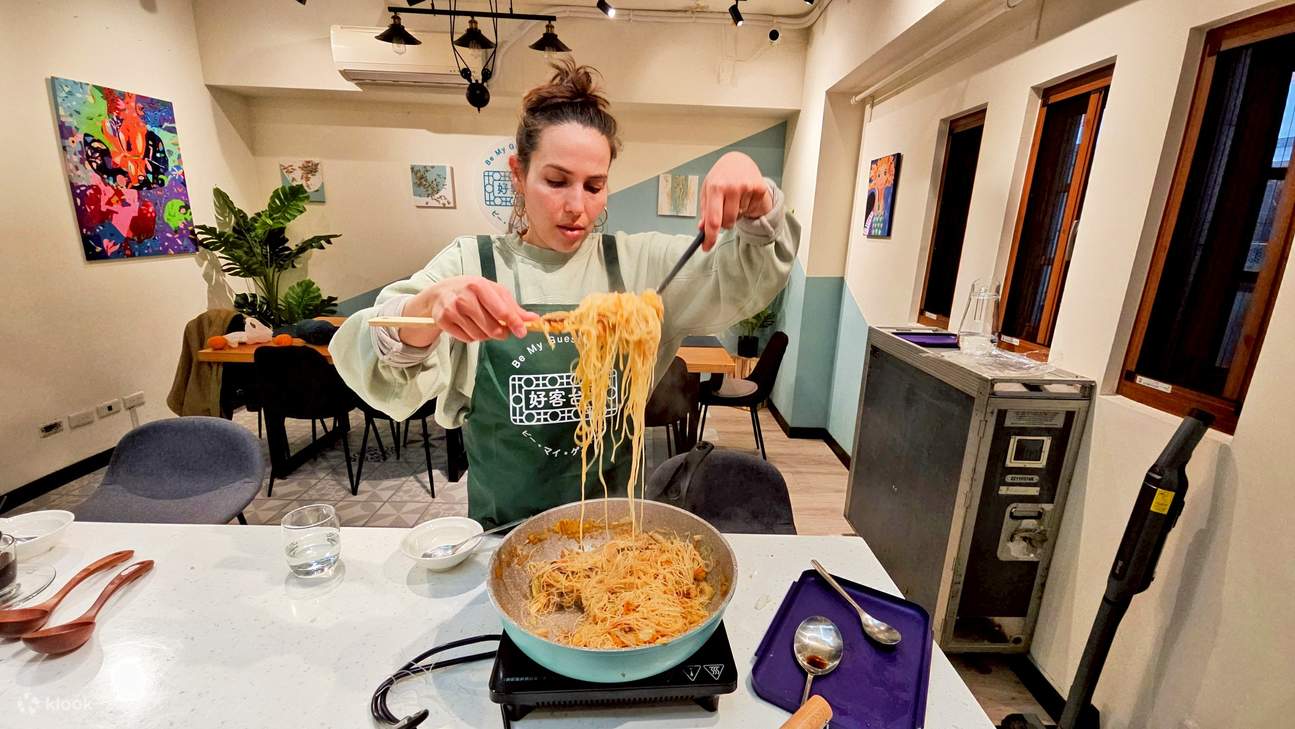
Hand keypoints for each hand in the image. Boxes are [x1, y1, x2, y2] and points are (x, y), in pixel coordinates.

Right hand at [400, 276, 538, 345]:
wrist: (440, 293)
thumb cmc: (471, 290)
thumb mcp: (493, 292)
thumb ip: (512, 307)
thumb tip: (533, 319)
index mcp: (479, 286)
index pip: (501, 311)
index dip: (514, 323)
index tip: (522, 332)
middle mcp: (464, 297)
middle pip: (492, 328)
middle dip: (501, 333)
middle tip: (502, 330)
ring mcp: (452, 310)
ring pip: (480, 336)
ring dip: (486, 335)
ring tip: (482, 323)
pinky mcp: (444, 321)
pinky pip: (467, 339)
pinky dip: (473, 337)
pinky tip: (470, 326)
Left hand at [698, 152, 772, 250]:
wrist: (738, 160)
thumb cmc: (720, 176)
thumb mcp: (707, 190)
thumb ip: (705, 210)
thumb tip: (702, 229)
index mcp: (715, 187)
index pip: (712, 220)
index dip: (710, 237)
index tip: (706, 247)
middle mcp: (732, 187)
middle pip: (728, 223)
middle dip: (724, 223)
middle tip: (724, 211)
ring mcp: (748, 187)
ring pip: (740, 217)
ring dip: (736, 213)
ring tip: (734, 198)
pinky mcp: (760, 188)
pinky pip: (751, 209)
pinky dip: (746, 207)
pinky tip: (743, 196)